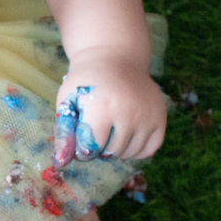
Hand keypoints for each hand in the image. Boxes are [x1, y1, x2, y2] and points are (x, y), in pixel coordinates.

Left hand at [52, 50, 166, 167]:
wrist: (114, 57)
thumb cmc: (86, 83)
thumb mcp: (68, 103)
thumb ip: (65, 134)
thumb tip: (60, 163)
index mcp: (102, 108)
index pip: (90, 150)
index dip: (82, 148)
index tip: (81, 135)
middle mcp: (128, 111)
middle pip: (110, 153)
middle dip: (99, 149)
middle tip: (96, 132)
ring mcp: (147, 114)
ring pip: (130, 153)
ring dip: (117, 151)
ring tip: (110, 133)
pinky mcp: (160, 115)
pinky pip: (151, 148)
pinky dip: (138, 150)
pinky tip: (127, 138)